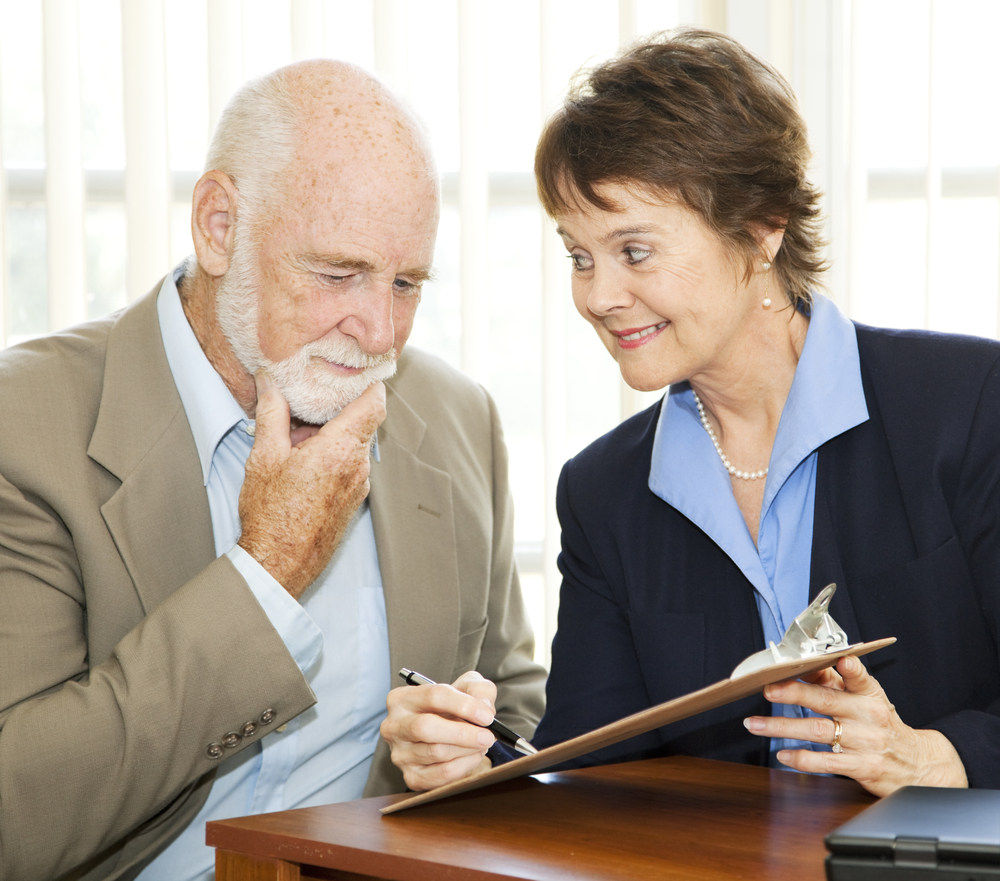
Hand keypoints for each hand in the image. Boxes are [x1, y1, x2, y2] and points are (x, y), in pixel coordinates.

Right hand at [237, 370, 385, 598]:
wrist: (279, 564)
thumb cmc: (271, 515)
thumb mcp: (264, 456)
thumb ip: (272, 412)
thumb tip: (269, 380)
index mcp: (341, 449)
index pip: (374, 403)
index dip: (369, 383)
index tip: (356, 371)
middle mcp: (359, 466)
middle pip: (362, 423)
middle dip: (336, 411)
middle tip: (306, 406)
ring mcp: (359, 486)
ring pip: (354, 445)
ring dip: (331, 436)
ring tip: (295, 440)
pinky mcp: (352, 500)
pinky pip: (350, 466)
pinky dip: (332, 457)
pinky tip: (302, 464)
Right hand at [381, 671, 498, 791]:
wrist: (447, 732)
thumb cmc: (453, 707)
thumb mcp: (466, 687)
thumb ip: (478, 690)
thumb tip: (484, 708)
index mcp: (401, 699)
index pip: (433, 696)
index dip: (463, 706)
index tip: (487, 716)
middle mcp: (394, 726)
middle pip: (426, 727)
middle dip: (463, 733)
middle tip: (488, 735)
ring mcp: (400, 754)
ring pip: (436, 752)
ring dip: (467, 749)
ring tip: (482, 743)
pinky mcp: (411, 776)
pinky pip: (441, 774)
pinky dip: (463, 766)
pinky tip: (474, 755)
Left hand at [743, 655, 967, 795]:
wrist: (920, 765)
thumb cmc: (882, 725)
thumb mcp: (868, 698)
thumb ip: (837, 681)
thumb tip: (804, 663)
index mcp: (869, 693)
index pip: (858, 676)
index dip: (849, 668)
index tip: (840, 658)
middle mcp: (868, 716)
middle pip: (826, 701)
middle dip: (794, 694)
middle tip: (768, 690)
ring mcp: (865, 742)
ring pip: (818, 731)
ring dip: (782, 728)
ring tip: (755, 724)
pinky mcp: (863, 767)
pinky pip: (827, 762)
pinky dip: (802, 759)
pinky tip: (783, 754)